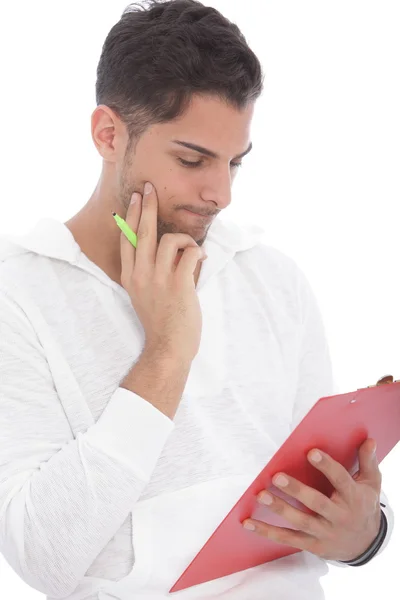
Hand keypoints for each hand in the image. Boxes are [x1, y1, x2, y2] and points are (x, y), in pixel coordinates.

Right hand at [120, 182, 207, 361]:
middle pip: (142, 232)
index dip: (129, 216)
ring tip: (193, 250)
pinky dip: (197, 252)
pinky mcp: (179, 284)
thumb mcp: (145, 295)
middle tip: (149, 188)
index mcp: (130, 277)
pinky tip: (201, 259)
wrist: (168, 346)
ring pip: (169, 239)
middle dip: (146, 206)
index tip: (134, 199)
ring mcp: (159, 279)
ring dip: (185, 239)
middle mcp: (141, 275)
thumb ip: (151, 272)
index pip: (126, 240)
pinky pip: (189, 253)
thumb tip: (169, 248)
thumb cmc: (161, 322)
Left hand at [242, 438, 381, 561]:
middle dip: (296, 490)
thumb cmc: (363, 505)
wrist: (365, 544)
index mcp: (353, 498)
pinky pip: (288, 538)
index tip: (311, 452)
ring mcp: (324, 532)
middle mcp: (339, 516)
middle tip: (276, 477)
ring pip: (300, 521)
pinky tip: (249, 523)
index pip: (340, 480)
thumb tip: (368, 439)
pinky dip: (267, 531)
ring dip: (279, 508)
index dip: (326, 466)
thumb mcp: (371, 484)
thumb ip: (368, 461)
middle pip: (316, 503)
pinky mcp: (312, 545)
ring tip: (261, 495)